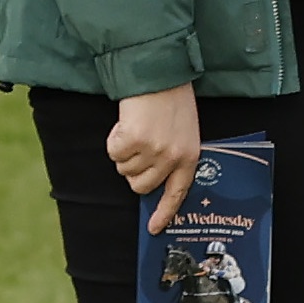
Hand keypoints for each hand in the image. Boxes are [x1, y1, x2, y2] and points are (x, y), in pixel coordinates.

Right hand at [103, 84, 211, 226]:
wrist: (159, 73)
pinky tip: (127, 123)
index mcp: (189, 156)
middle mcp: (172, 157)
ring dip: (124, 152)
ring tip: (136, 129)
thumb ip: (174, 155)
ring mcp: (152, 150)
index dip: (165, 213)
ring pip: (124, 169)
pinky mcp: (132, 140)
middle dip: (134, 171)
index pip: (177, 193)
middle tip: (138, 147)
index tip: (154, 228)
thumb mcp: (184, 130)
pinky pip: (113, 152)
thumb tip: (154, 180)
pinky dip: (114, 139)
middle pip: (141, 185)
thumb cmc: (172, 99)